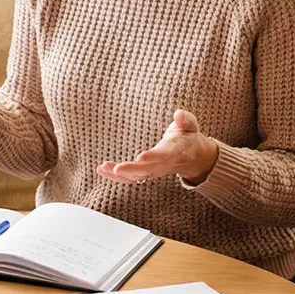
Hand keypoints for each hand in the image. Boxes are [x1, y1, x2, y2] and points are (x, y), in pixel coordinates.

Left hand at [97, 110, 220, 184]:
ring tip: (102, 167)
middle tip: (115, 168)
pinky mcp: (147, 173)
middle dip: (130, 169)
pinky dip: (116, 176)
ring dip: (118, 174)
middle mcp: (163, 164)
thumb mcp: (190, 125)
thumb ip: (185, 119)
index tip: (140, 157)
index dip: (152, 157)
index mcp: (174, 150)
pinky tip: (101, 170)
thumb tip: (179, 115)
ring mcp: (155, 171)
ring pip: (136, 176)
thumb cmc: (188, 136)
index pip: (163, 155)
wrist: (192, 156)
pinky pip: (131, 178)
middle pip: (147, 170)